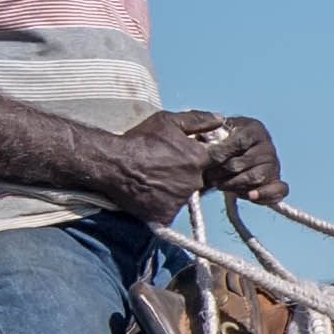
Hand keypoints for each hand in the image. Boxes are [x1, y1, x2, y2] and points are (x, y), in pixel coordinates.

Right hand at [91, 111, 238, 219]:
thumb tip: (220, 118)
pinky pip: (171, 210)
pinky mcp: (166, 214)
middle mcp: (195, 181)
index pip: (218, 161)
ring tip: (156, 178)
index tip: (194, 156)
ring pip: (185, 195)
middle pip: (202, 179)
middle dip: (190, 173)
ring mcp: (181, 200)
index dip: (208, 158)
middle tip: (168, 166)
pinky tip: (151, 193)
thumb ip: (197, 120)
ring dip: (176, 189)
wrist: (113, 163)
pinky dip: (163, 204)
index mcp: (199, 159)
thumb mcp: (168, 121)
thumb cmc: (140, 140)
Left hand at [186, 113, 285, 202]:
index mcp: (254, 129)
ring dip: (236, 184)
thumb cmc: (220, 143)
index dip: (223, 152)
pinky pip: (279, 190)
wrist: (232, 154)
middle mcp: (268, 145)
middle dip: (224, 172)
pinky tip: (249, 195)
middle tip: (210, 176)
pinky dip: (265, 194)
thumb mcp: (214, 132)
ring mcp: (274, 164)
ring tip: (221, 185)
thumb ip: (207, 132)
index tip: (207, 160)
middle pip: (246, 162)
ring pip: (258, 177)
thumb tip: (199, 138)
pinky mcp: (277, 181)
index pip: (240, 141)